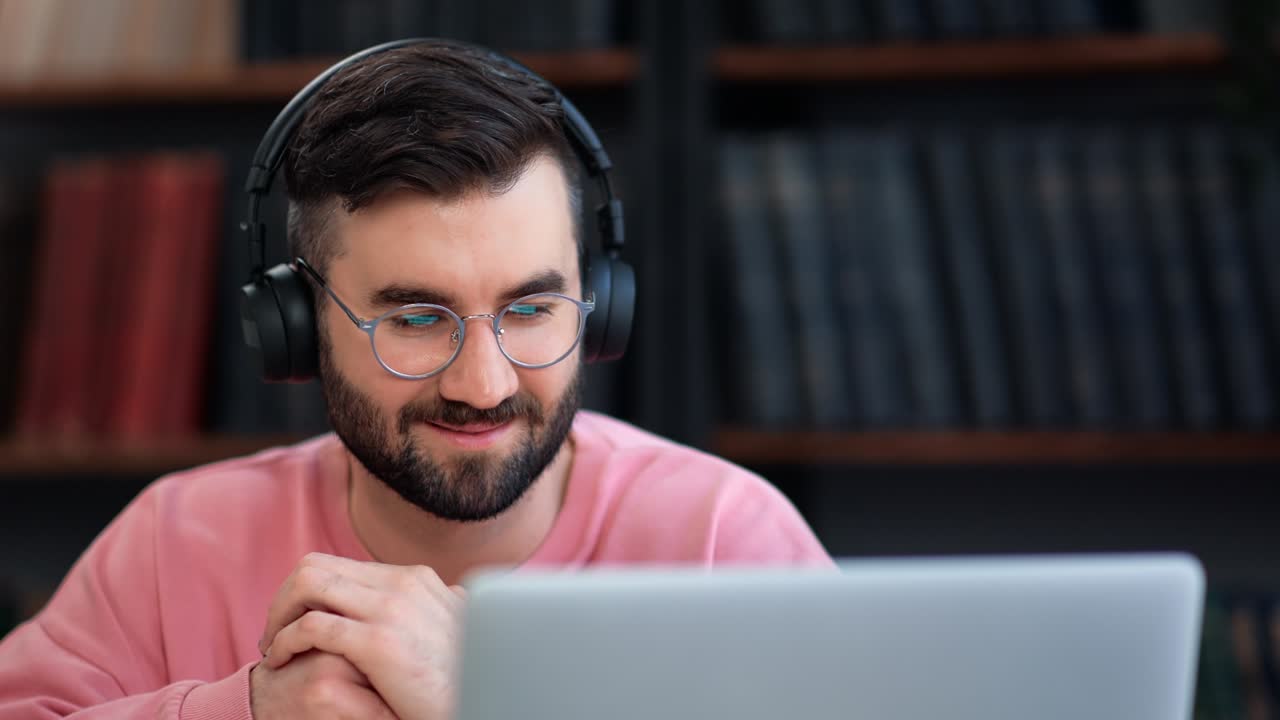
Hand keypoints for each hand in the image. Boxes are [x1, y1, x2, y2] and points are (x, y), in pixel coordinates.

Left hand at [257, 553, 466, 719]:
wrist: (487, 700)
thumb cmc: (466, 679)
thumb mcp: (457, 631)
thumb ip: (445, 608)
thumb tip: (454, 597)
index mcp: (416, 579)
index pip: (341, 566)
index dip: (308, 593)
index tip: (297, 622)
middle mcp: (402, 584)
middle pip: (316, 566)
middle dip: (284, 598)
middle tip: (275, 633)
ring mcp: (391, 609)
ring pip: (307, 584)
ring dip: (278, 614)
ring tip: (274, 647)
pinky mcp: (378, 642)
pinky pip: (310, 626)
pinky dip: (285, 640)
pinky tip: (282, 660)